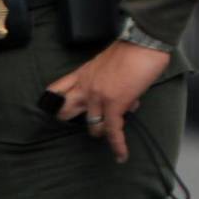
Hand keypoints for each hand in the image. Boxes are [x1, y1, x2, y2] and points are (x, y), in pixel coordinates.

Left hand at [46, 41, 170, 162]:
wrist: (144, 43)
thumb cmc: (131, 49)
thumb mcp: (107, 62)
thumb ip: (106, 81)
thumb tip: (121, 100)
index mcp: (83, 73)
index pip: (57, 90)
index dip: (53, 102)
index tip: (54, 111)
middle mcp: (86, 86)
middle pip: (66, 110)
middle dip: (71, 121)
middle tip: (84, 124)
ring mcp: (98, 97)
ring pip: (92, 126)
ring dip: (102, 130)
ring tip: (112, 132)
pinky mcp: (114, 106)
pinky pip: (113, 131)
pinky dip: (118, 145)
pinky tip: (121, 155)